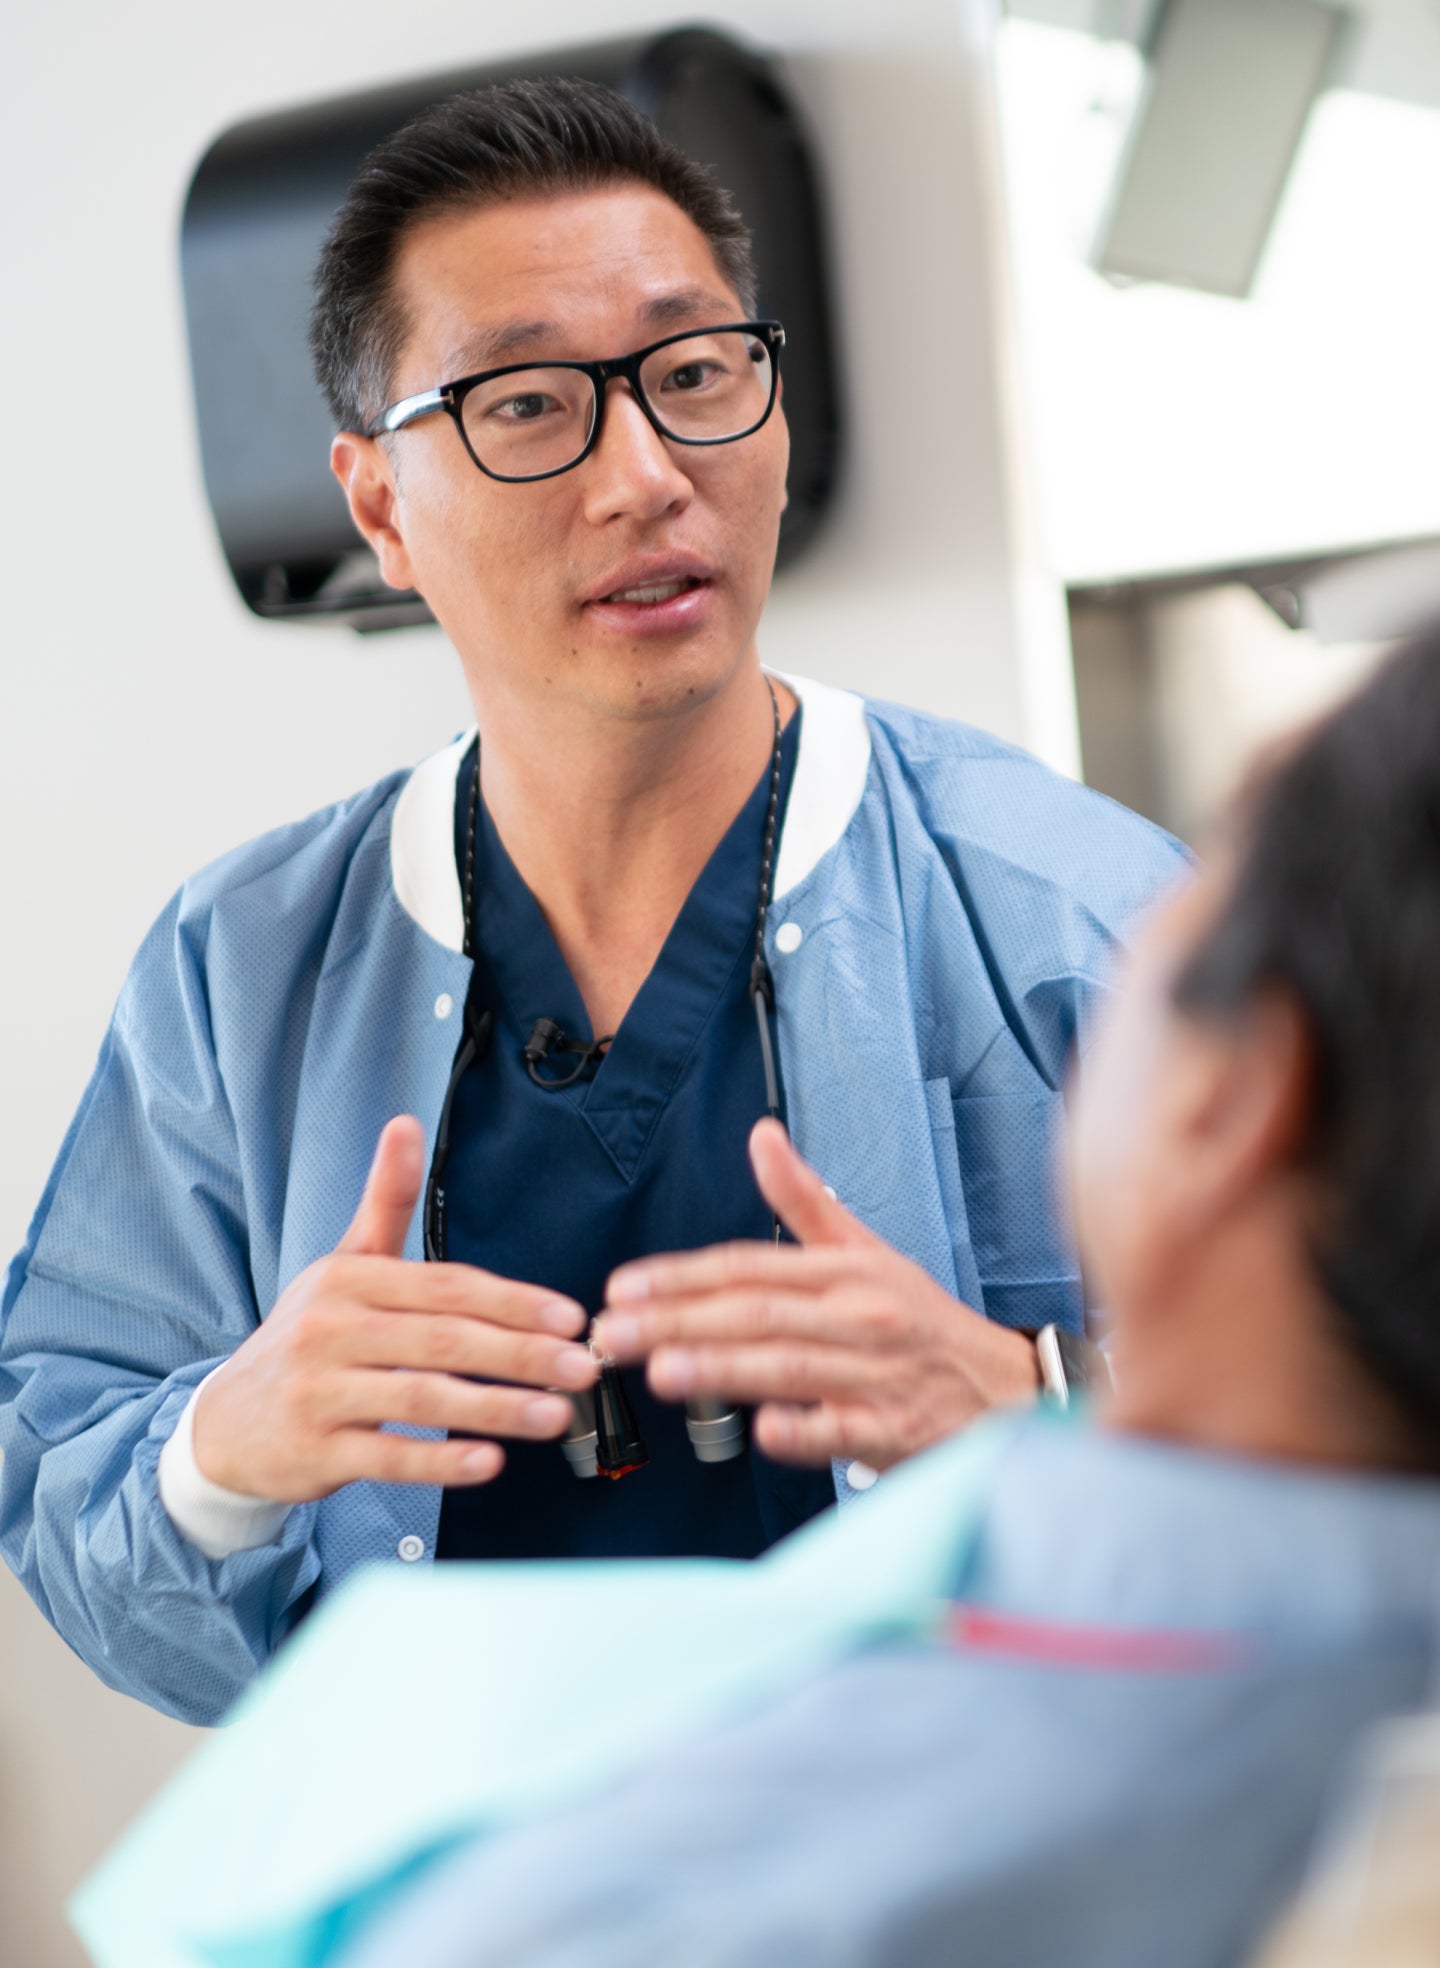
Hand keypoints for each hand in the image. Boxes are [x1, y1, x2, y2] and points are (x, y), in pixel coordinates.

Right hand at [192, 1117, 597, 1500]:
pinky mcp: (314, 1451)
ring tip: (555, 1414)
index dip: (512, 1301)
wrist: (225, 1421)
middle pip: (443, 1340)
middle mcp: (330, 1330)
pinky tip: (488, 1462)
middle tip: (582, 1366)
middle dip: (519, 1354)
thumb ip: (385, 1201)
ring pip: (421, 1399)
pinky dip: (439, 1461)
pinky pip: (387, 1457)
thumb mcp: (343, 1264)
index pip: (446, 1286)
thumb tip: (406, 1123)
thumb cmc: (307, 1336)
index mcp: (349, 1280)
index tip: (569, 1317)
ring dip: (495, 1409)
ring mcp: (319, 1393)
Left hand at [593, 1119, 1038, 1471]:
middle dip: (679, 1321)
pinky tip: (763, 1428)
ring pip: (790, 1366)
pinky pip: (842, 1430)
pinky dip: (804, 1429)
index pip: (750, 1265)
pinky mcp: (893, 1430)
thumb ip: (805, 1200)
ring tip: (661, 1370)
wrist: (1006, 1391)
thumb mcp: (866, 1252)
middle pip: (758, 1313)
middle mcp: (860, 1316)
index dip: (682, 1275)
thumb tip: (762, 1136)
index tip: (625, 1287)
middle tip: (615, 1332)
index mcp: (846, 1270)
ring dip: (723, 1368)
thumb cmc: (923, 1323)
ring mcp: (877, 1375)